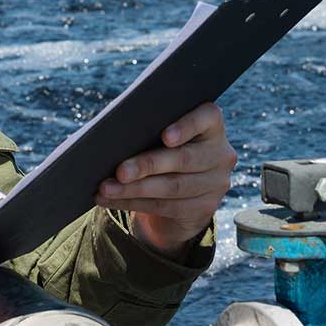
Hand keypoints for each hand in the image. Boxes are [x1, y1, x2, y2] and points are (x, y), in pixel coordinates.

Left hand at [96, 102, 237, 256]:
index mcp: (212, 124)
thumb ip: (149, 127)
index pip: (208, 117)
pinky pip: (165, 207)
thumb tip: (112, 135)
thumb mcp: (160, 134)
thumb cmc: (160, 147)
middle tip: (119, 170)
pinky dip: (132, 203)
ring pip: (172, 187)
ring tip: (105, 188)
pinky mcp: (205, 208)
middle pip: (184, 158)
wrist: (180, 190)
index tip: (165, 136)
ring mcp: (216, 183)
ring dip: (134, 189)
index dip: (187, 126)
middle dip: (148, 165)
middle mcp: (221, 153)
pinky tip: (110, 199)